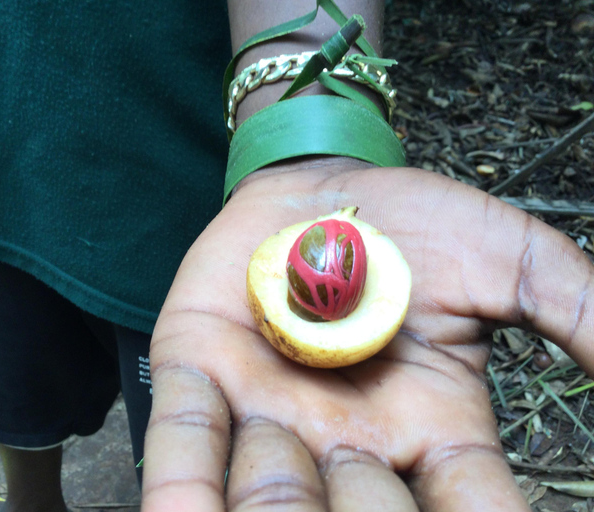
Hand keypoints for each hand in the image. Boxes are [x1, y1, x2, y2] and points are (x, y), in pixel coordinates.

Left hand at [142, 163, 593, 510]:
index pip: (469, 510)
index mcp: (426, 432)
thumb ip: (575, 310)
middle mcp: (344, 444)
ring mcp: (266, 413)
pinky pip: (186, 441)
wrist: (324, 183)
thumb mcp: (508, 261)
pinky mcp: (199, 372)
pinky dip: (181, 489)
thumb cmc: (415, 225)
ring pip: (269, 501)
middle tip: (367, 484)